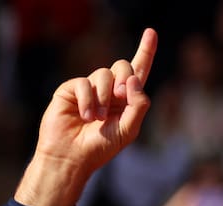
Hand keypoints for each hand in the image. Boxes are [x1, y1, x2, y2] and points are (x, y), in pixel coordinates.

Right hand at [14, 29, 157, 205]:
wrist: (72, 156)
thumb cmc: (101, 147)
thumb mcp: (128, 130)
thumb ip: (138, 106)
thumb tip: (134, 81)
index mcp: (126, 100)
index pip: (138, 72)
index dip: (145, 52)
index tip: (151, 33)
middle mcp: (109, 90)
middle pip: (123, 67)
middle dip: (124, 80)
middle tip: (118, 100)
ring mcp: (90, 88)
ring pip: (104, 73)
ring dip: (104, 98)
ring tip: (97, 118)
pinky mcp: (71, 89)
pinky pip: (84, 82)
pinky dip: (88, 100)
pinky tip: (85, 116)